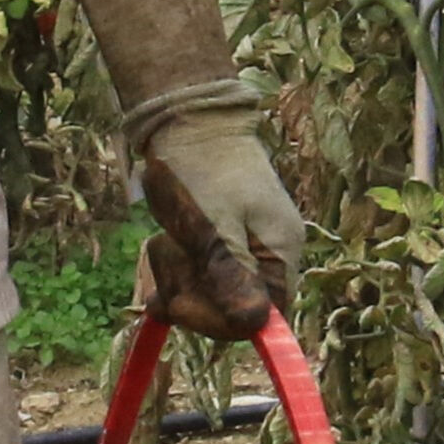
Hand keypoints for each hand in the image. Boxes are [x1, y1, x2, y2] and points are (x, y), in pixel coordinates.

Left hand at [136, 126, 302, 338]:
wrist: (184, 119)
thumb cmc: (200, 165)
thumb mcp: (210, 223)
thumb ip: (229, 274)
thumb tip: (253, 324)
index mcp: (279, 251)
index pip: (263, 319)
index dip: (221, 321)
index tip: (182, 302)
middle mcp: (268, 256)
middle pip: (232, 312)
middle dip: (192, 295)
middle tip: (170, 255)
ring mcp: (244, 251)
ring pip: (208, 298)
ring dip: (178, 278)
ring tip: (167, 240)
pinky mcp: (220, 246)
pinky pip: (198, 280)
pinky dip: (176, 272)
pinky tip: (164, 249)